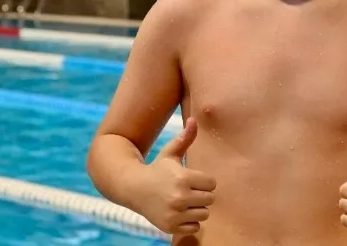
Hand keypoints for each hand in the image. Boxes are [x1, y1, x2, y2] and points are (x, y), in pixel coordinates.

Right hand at [141, 117, 215, 235]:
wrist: (133, 189)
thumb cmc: (157, 169)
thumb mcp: (170, 153)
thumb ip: (185, 138)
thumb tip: (194, 119)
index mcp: (183, 178)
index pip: (212, 183)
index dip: (203, 181)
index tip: (192, 179)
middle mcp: (180, 197)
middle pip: (210, 199)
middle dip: (201, 194)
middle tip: (187, 190)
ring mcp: (175, 214)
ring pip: (204, 213)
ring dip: (197, 208)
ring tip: (183, 201)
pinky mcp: (171, 227)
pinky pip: (195, 227)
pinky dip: (189, 222)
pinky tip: (178, 212)